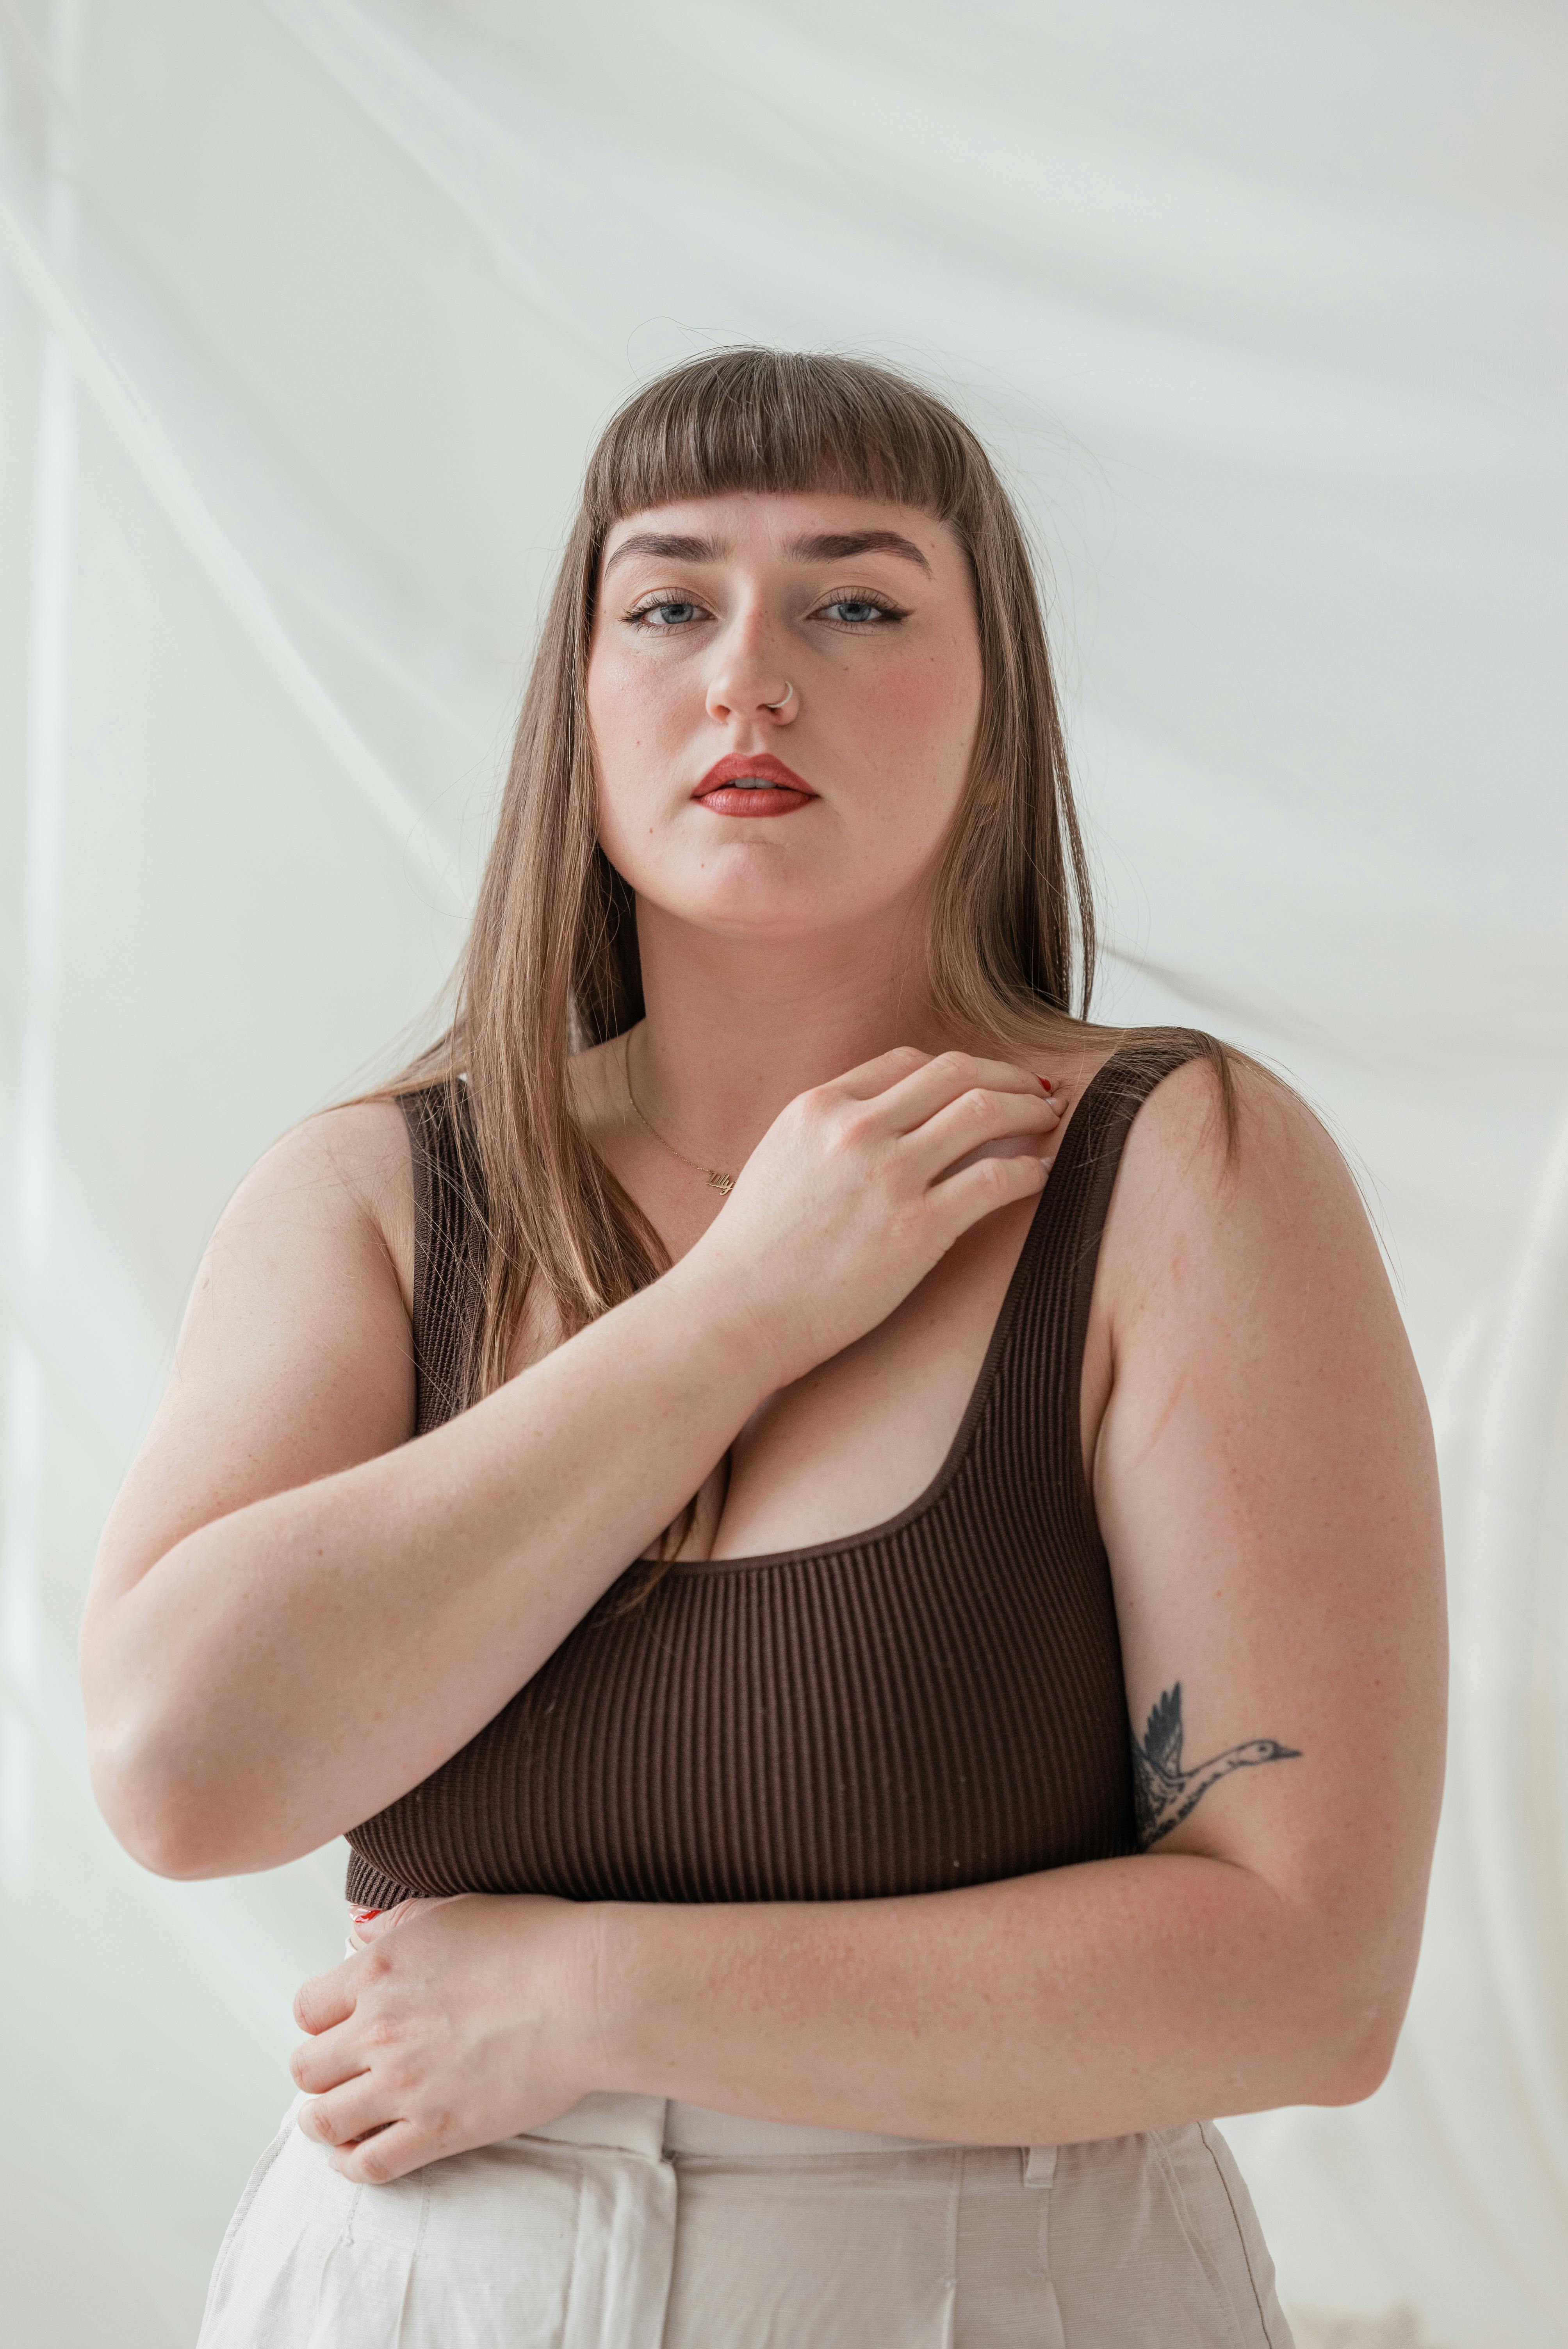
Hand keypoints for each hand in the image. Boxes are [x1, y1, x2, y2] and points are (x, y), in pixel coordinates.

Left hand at [289, 1893, 603, 2182]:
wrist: (584, 1992)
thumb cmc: (534, 1940)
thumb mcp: (456, 1911)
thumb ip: (399, 1925)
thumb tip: (359, 1935)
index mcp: (378, 1971)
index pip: (308, 2008)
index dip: (320, 2020)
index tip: (338, 2027)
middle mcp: (378, 2029)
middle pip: (307, 2068)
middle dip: (319, 2072)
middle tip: (340, 2075)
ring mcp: (404, 2085)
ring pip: (324, 2121)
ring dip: (324, 2123)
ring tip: (337, 2122)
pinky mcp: (437, 2131)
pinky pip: (370, 2164)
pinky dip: (353, 2165)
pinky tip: (358, 2155)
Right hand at [679, 1047, 1065, 1388]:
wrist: (732, 1314)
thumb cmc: (752, 1254)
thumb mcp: (778, 1163)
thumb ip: (828, 1134)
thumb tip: (885, 1124)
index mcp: (818, 1107)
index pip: (908, 1061)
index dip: (958, 1069)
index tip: (985, 1084)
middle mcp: (855, 1129)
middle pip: (956, 1073)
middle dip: (1007, 1077)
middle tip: (1036, 1094)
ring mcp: (887, 1176)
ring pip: (985, 1112)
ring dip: (1029, 1112)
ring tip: (1050, 1124)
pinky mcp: (916, 1230)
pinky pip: (998, 1179)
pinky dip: (1032, 1170)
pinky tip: (1043, 1175)